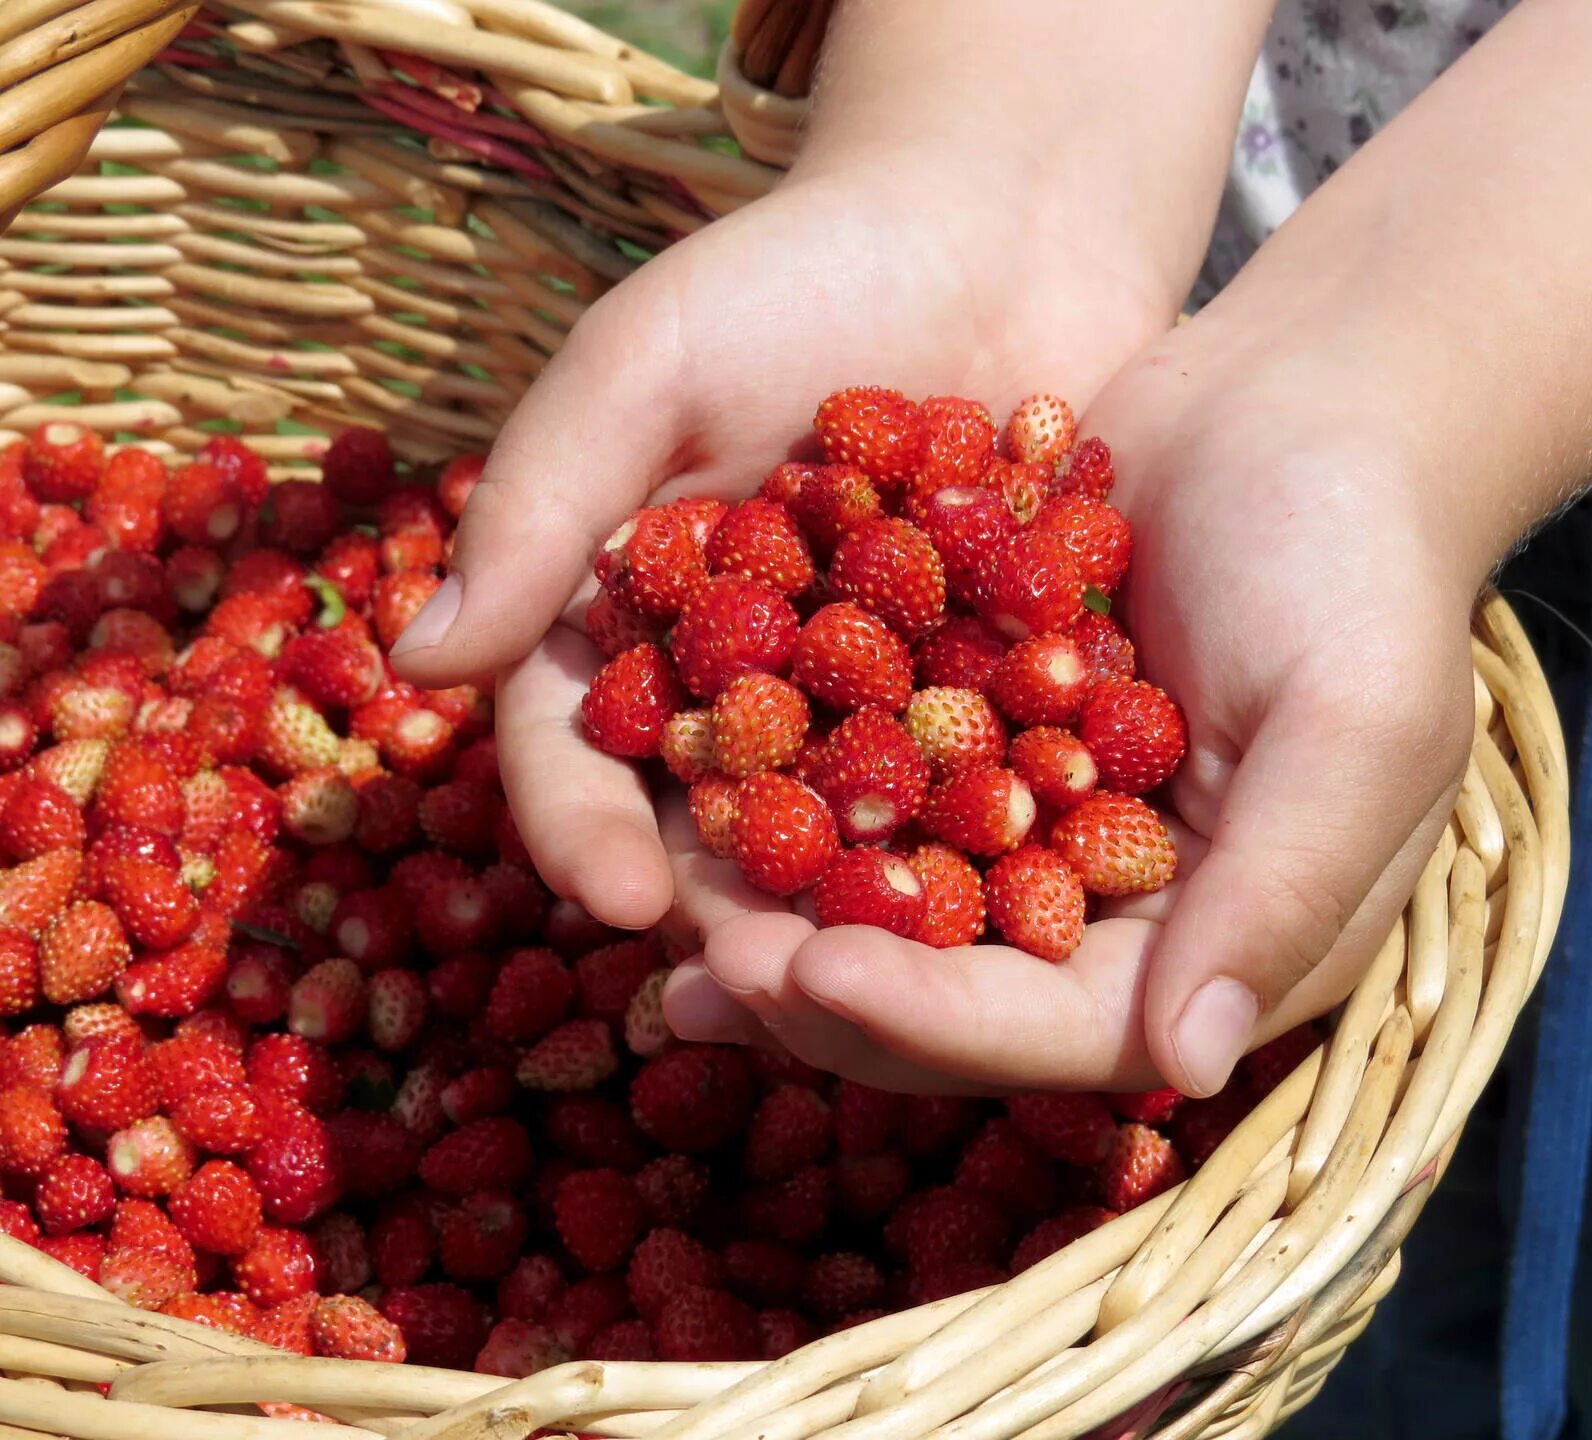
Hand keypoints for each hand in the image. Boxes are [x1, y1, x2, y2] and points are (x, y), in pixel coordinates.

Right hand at [388, 165, 1174, 939]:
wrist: (995, 225)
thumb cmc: (797, 271)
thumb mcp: (652, 360)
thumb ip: (543, 500)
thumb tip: (416, 663)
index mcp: (630, 621)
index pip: (582, 751)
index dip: (587, 832)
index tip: (619, 902)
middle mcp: (743, 681)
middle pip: (716, 822)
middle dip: (733, 908)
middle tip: (764, 988)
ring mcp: (876, 698)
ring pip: (852, 831)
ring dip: (863, 911)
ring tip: (891, 982)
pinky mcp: (999, 690)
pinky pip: (993, 783)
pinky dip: (1000, 842)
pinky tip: (1027, 904)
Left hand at [662, 311, 1483, 1095]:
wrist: (1314, 398)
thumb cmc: (1361, 561)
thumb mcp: (1356, 725)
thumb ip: (1281, 892)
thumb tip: (1185, 1070)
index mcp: (1227, 944)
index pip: (1066, 1027)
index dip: (934, 1019)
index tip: (804, 972)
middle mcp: (1129, 911)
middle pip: (963, 990)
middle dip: (830, 986)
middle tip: (701, 965)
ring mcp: (1050, 824)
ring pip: (901, 903)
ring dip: (790, 912)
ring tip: (665, 905)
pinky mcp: (990, 736)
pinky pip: (881, 789)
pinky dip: (800, 795)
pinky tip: (697, 786)